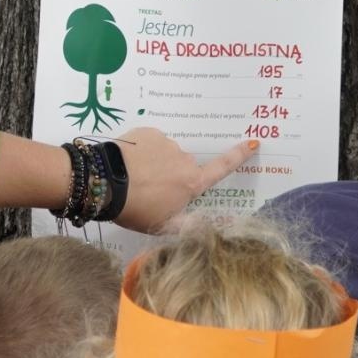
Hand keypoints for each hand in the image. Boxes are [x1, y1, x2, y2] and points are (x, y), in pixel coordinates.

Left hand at [112, 129, 257, 233]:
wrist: (104, 183)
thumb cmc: (136, 209)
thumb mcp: (165, 225)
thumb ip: (192, 224)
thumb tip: (218, 225)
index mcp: (191, 183)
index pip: (222, 168)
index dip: (238, 156)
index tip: (253, 142)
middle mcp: (184, 160)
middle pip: (184, 166)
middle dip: (173, 175)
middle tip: (150, 189)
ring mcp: (166, 143)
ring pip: (165, 154)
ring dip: (155, 163)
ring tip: (134, 178)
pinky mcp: (148, 132)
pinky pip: (149, 142)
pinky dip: (142, 151)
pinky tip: (128, 163)